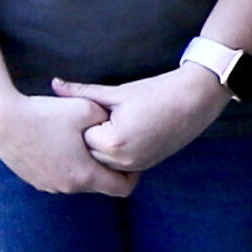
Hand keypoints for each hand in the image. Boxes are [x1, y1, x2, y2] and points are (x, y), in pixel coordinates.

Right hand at [0, 78, 125, 196]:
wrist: (2, 120)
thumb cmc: (46, 114)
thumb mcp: (86, 108)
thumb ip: (108, 118)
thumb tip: (118, 124)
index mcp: (84, 175)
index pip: (123, 189)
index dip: (133, 174)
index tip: (130, 155)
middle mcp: (68, 187)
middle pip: (100, 185)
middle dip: (108, 168)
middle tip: (109, 145)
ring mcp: (49, 186)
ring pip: (79, 181)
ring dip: (86, 166)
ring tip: (83, 142)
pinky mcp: (35, 180)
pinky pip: (61, 177)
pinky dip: (67, 165)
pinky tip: (62, 143)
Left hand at [65, 62, 233, 179]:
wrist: (196, 100)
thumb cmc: (157, 92)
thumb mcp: (117, 92)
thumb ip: (83, 92)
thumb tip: (55, 84)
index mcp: (113, 142)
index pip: (79, 136)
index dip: (81, 121)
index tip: (86, 109)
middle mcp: (123, 160)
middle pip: (89, 152)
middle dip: (88, 135)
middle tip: (94, 116)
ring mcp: (136, 166)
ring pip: (103, 160)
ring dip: (101, 144)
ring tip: (110, 123)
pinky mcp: (145, 165)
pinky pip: (118, 163)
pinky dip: (115, 150)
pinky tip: (122, 131)